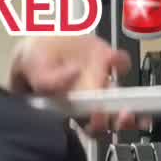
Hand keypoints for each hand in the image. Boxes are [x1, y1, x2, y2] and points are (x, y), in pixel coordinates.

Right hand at [8, 35, 143, 135]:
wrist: (39, 32)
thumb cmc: (31, 58)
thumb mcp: (29, 68)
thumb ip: (46, 80)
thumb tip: (72, 76)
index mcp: (70, 108)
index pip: (87, 127)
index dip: (96, 128)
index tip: (97, 120)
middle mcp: (88, 97)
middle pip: (111, 116)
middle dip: (120, 121)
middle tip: (124, 116)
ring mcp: (99, 78)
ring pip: (121, 96)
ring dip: (131, 101)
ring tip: (130, 105)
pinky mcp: (105, 57)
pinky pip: (121, 62)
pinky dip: (121, 62)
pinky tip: (113, 60)